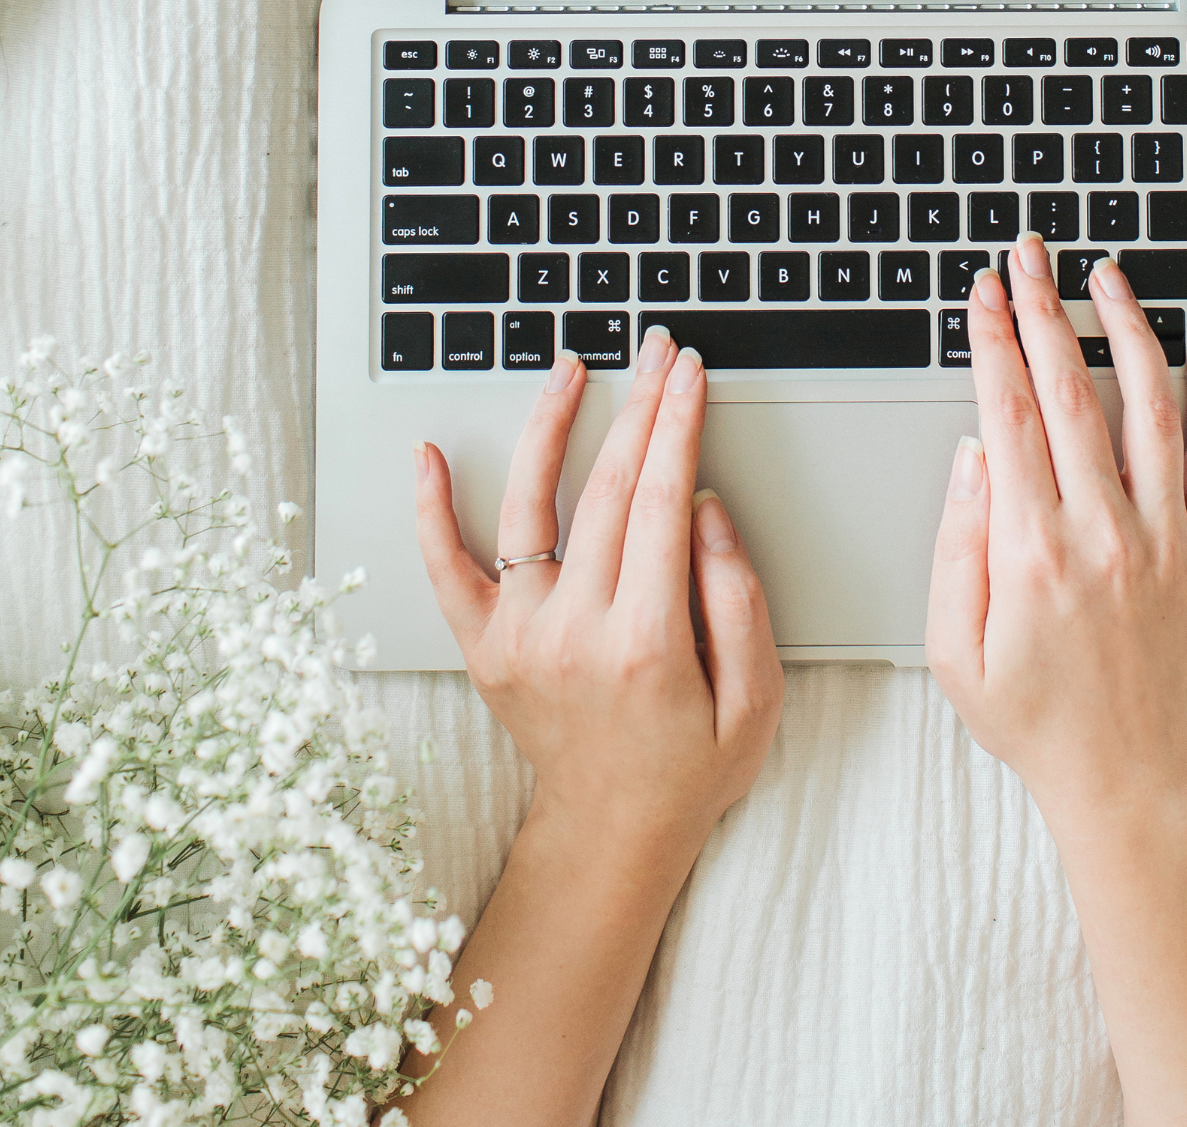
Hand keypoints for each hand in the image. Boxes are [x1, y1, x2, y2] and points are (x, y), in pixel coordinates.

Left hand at [414, 329, 783, 865]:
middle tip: (657, 352)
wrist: (613, 833)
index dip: (678, 426)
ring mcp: (519, 637)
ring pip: (528, 507)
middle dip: (638, 407)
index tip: (690, 375)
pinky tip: (429, 452)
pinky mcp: (484, 646)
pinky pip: (447, 568)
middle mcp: (573, 632)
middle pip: (605, 489)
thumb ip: (738, 599)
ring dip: (550, 426)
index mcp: (646, 642)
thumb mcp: (756, 698)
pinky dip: (431, 509)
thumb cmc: (692, 766)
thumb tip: (704, 509)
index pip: (661, 501)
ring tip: (572, 370)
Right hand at [925, 237, 1186, 834]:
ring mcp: (1162, 541)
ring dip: (1128, 330)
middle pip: (1071, 390)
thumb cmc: (1032, 719)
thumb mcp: (952, 649)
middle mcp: (1102, 533)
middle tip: (1032, 256)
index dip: (993, 340)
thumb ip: (955, 545)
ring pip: (1150, 408)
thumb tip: (975, 453)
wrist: (1125, 779)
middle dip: (1045, 309)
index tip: (985, 294)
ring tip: (1109, 278)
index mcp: (1031, 552)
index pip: (1008, 414)